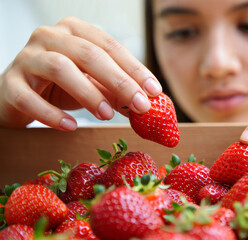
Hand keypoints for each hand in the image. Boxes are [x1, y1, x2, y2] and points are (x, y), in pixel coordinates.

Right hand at [0, 17, 161, 130]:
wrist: (18, 96)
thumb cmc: (60, 87)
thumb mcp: (93, 85)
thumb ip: (117, 91)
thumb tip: (148, 104)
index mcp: (75, 31)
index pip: (110, 46)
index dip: (135, 69)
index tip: (155, 91)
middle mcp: (50, 36)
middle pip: (89, 54)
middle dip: (119, 81)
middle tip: (141, 105)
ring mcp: (27, 57)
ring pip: (60, 68)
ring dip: (88, 94)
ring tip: (107, 115)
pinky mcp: (9, 83)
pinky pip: (30, 97)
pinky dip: (52, 114)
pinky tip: (71, 126)